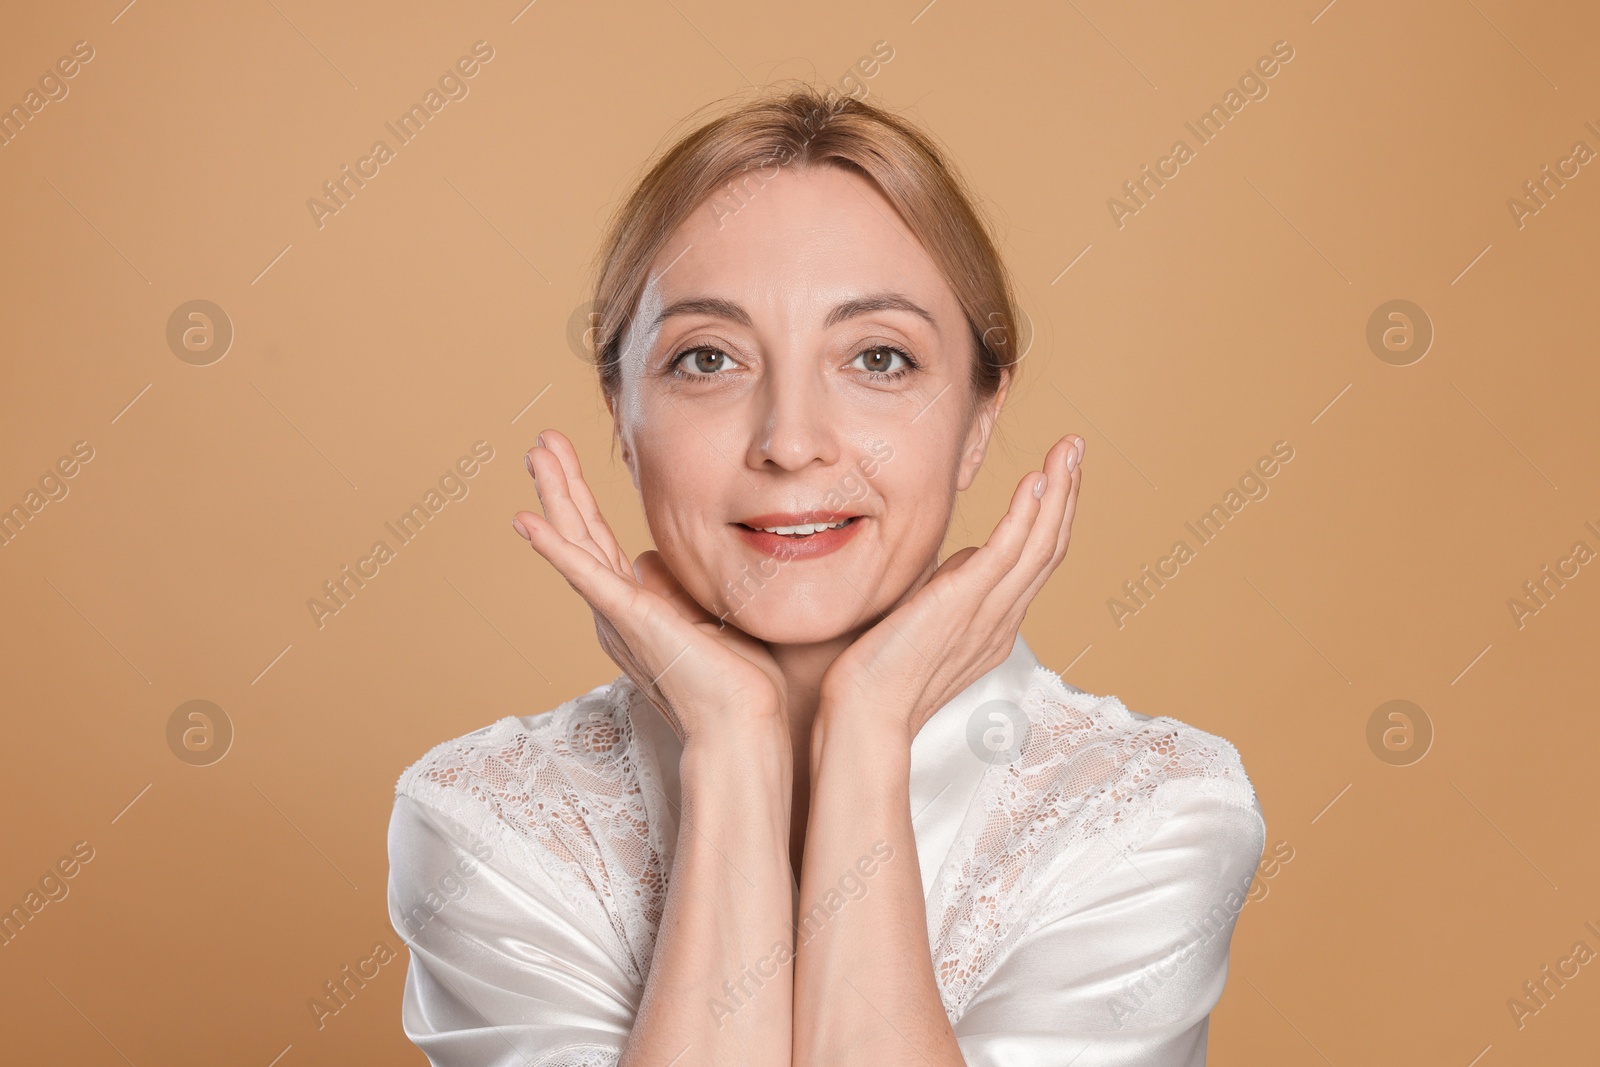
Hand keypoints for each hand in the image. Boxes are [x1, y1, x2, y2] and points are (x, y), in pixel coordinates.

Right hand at [512, 430, 789, 750]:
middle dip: (562, 483)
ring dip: (556, 495)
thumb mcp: (706, 615)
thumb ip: (676, 587)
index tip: (568, 459)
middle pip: (581, 533)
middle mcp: (616, 609)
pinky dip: (553, 546)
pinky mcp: (627, 618)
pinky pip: (584, 574)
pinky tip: (525, 519)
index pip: (601, 542)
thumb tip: (652, 558)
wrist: (742, 725)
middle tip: (542, 440)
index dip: (583, 499)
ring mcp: (617, 613)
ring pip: (577, 541)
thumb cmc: (737, 684)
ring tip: (537, 452)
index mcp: (636, 607)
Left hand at [816, 434, 1083, 750]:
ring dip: (1059, 492)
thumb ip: (951, 588)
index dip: (1053, 514)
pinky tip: (1036, 480)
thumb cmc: (882, 673)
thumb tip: (963, 558)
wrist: (865, 713)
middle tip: (1075, 447)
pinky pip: (1008, 553)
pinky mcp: (964, 605)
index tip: (1058, 474)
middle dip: (1067, 493)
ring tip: (1069, 450)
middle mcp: (1003, 618)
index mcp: (997, 623)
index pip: (1038, 560)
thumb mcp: (928, 618)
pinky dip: (1026, 515)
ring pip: (1041, 545)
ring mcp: (988, 613)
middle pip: (1051, 547)